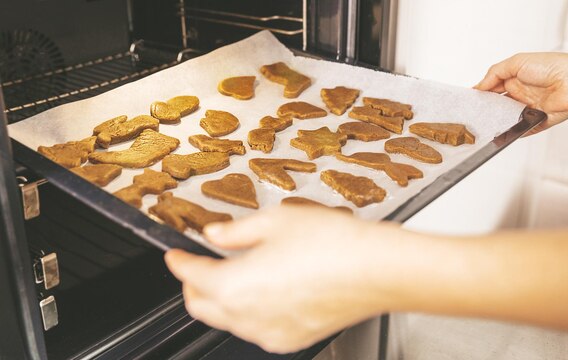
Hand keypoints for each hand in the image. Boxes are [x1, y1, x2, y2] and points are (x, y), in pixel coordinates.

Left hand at [164, 206, 395, 353]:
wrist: (377, 270)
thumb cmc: (333, 243)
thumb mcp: (275, 221)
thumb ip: (236, 231)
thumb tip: (216, 235)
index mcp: (234, 286)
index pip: (191, 275)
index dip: (178, 262)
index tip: (175, 254)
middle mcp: (246, 318)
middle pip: (200, 306)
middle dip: (194, 285)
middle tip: (201, 262)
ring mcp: (269, 334)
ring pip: (227, 320)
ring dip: (221, 298)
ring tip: (239, 271)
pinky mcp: (291, 339)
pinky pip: (256, 328)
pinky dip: (248, 311)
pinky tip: (267, 288)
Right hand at [475, 52, 567, 134]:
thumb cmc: (551, 66)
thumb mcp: (516, 62)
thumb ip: (494, 74)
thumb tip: (478, 87)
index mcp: (516, 78)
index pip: (493, 88)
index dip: (481, 94)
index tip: (469, 101)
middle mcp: (522, 94)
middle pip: (498, 105)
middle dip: (487, 109)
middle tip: (474, 114)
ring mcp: (529, 109)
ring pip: (507, 119)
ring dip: (498, 121)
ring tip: (485, 123)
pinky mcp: (537, 122)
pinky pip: (521, 131)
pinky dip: (512, 133)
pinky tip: (501, 132)